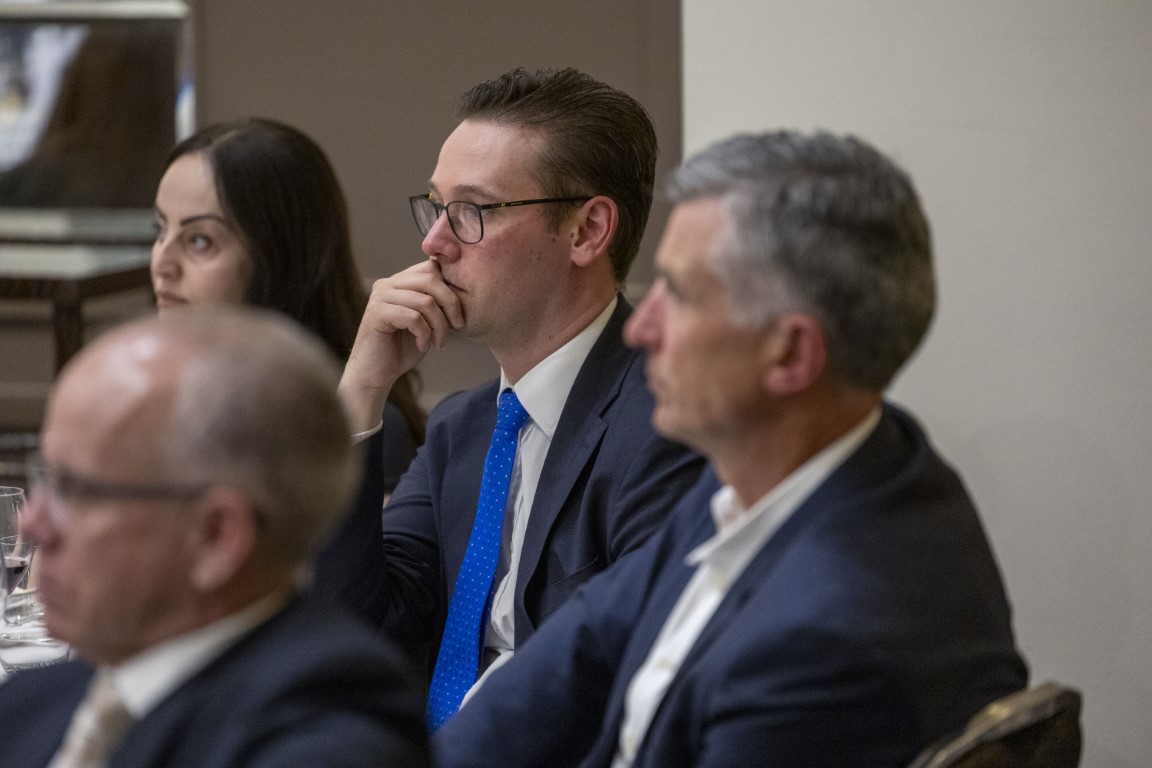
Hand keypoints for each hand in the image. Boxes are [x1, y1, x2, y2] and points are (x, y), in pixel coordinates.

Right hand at [339, 261, 463, 430]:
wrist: (376, 374)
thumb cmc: (402, 348)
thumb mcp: (426, 321)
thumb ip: (436, 302)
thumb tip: (460, 287)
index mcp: (399, 281)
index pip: (431, 267)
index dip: (451, 286)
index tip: (460, 314)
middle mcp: (387, 284)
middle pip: (431, 279)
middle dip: (451, 304)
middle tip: (458, 326)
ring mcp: (380, 297)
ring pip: (425, 301)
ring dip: (439, 325)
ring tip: (439, 342)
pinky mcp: (376, 314)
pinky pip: (413, 317)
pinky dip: (425, 334)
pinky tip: (422, 346)